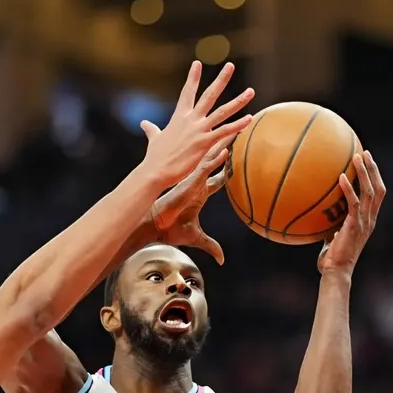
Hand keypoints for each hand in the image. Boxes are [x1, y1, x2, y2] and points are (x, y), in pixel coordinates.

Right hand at [141, 61, 253, 190]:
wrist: (156, 170)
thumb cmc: (155, 157)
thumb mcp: (154, 139)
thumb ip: (151, 129)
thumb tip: (144, 123)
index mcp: (179, 117)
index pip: (187, 92)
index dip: (192, 77)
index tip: (197, 63)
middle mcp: (190, 120)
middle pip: (209, 95)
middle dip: (220, 80)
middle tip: (230, 66)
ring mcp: (198, 130)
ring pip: (222, 112)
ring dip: (238, 101)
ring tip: (251, 92)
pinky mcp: (204, 143)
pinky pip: (224, 131)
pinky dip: (237, 125)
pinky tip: (249, 118)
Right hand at [149, 138, 231, 264]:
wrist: (155, 226)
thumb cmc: (171, 230)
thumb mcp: (197, 238)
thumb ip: (211, 246)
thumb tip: (222, 260)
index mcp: (198, 193)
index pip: (216, 178)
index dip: (226, 170)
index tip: (235, 161)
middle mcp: (197, 183)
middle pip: (215, 162)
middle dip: (225, 148)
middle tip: (237, 134)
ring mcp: (193, 181)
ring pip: (211, 160)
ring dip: (223, 146)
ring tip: (236, 131)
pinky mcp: (189, 183)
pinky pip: (204, 168)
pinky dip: (214, 160)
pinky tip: (225, 150)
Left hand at [317, 151, 385, 275]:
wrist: (335, 272)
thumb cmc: (332, 258)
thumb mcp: (332, 237)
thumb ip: (331, 224)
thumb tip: (318, 214)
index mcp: (368, 220)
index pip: (377, 195)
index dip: (375, 177)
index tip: (368, 162)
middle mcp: (370, 219)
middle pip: (378, 189)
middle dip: (373, 169)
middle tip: (365, 153)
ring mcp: (364, 222)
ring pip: (369, 192)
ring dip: (364, 172)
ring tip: (357, 156)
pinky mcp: (354, 226)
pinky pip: (353, 203)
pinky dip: (348, 188)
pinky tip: (341, 177)